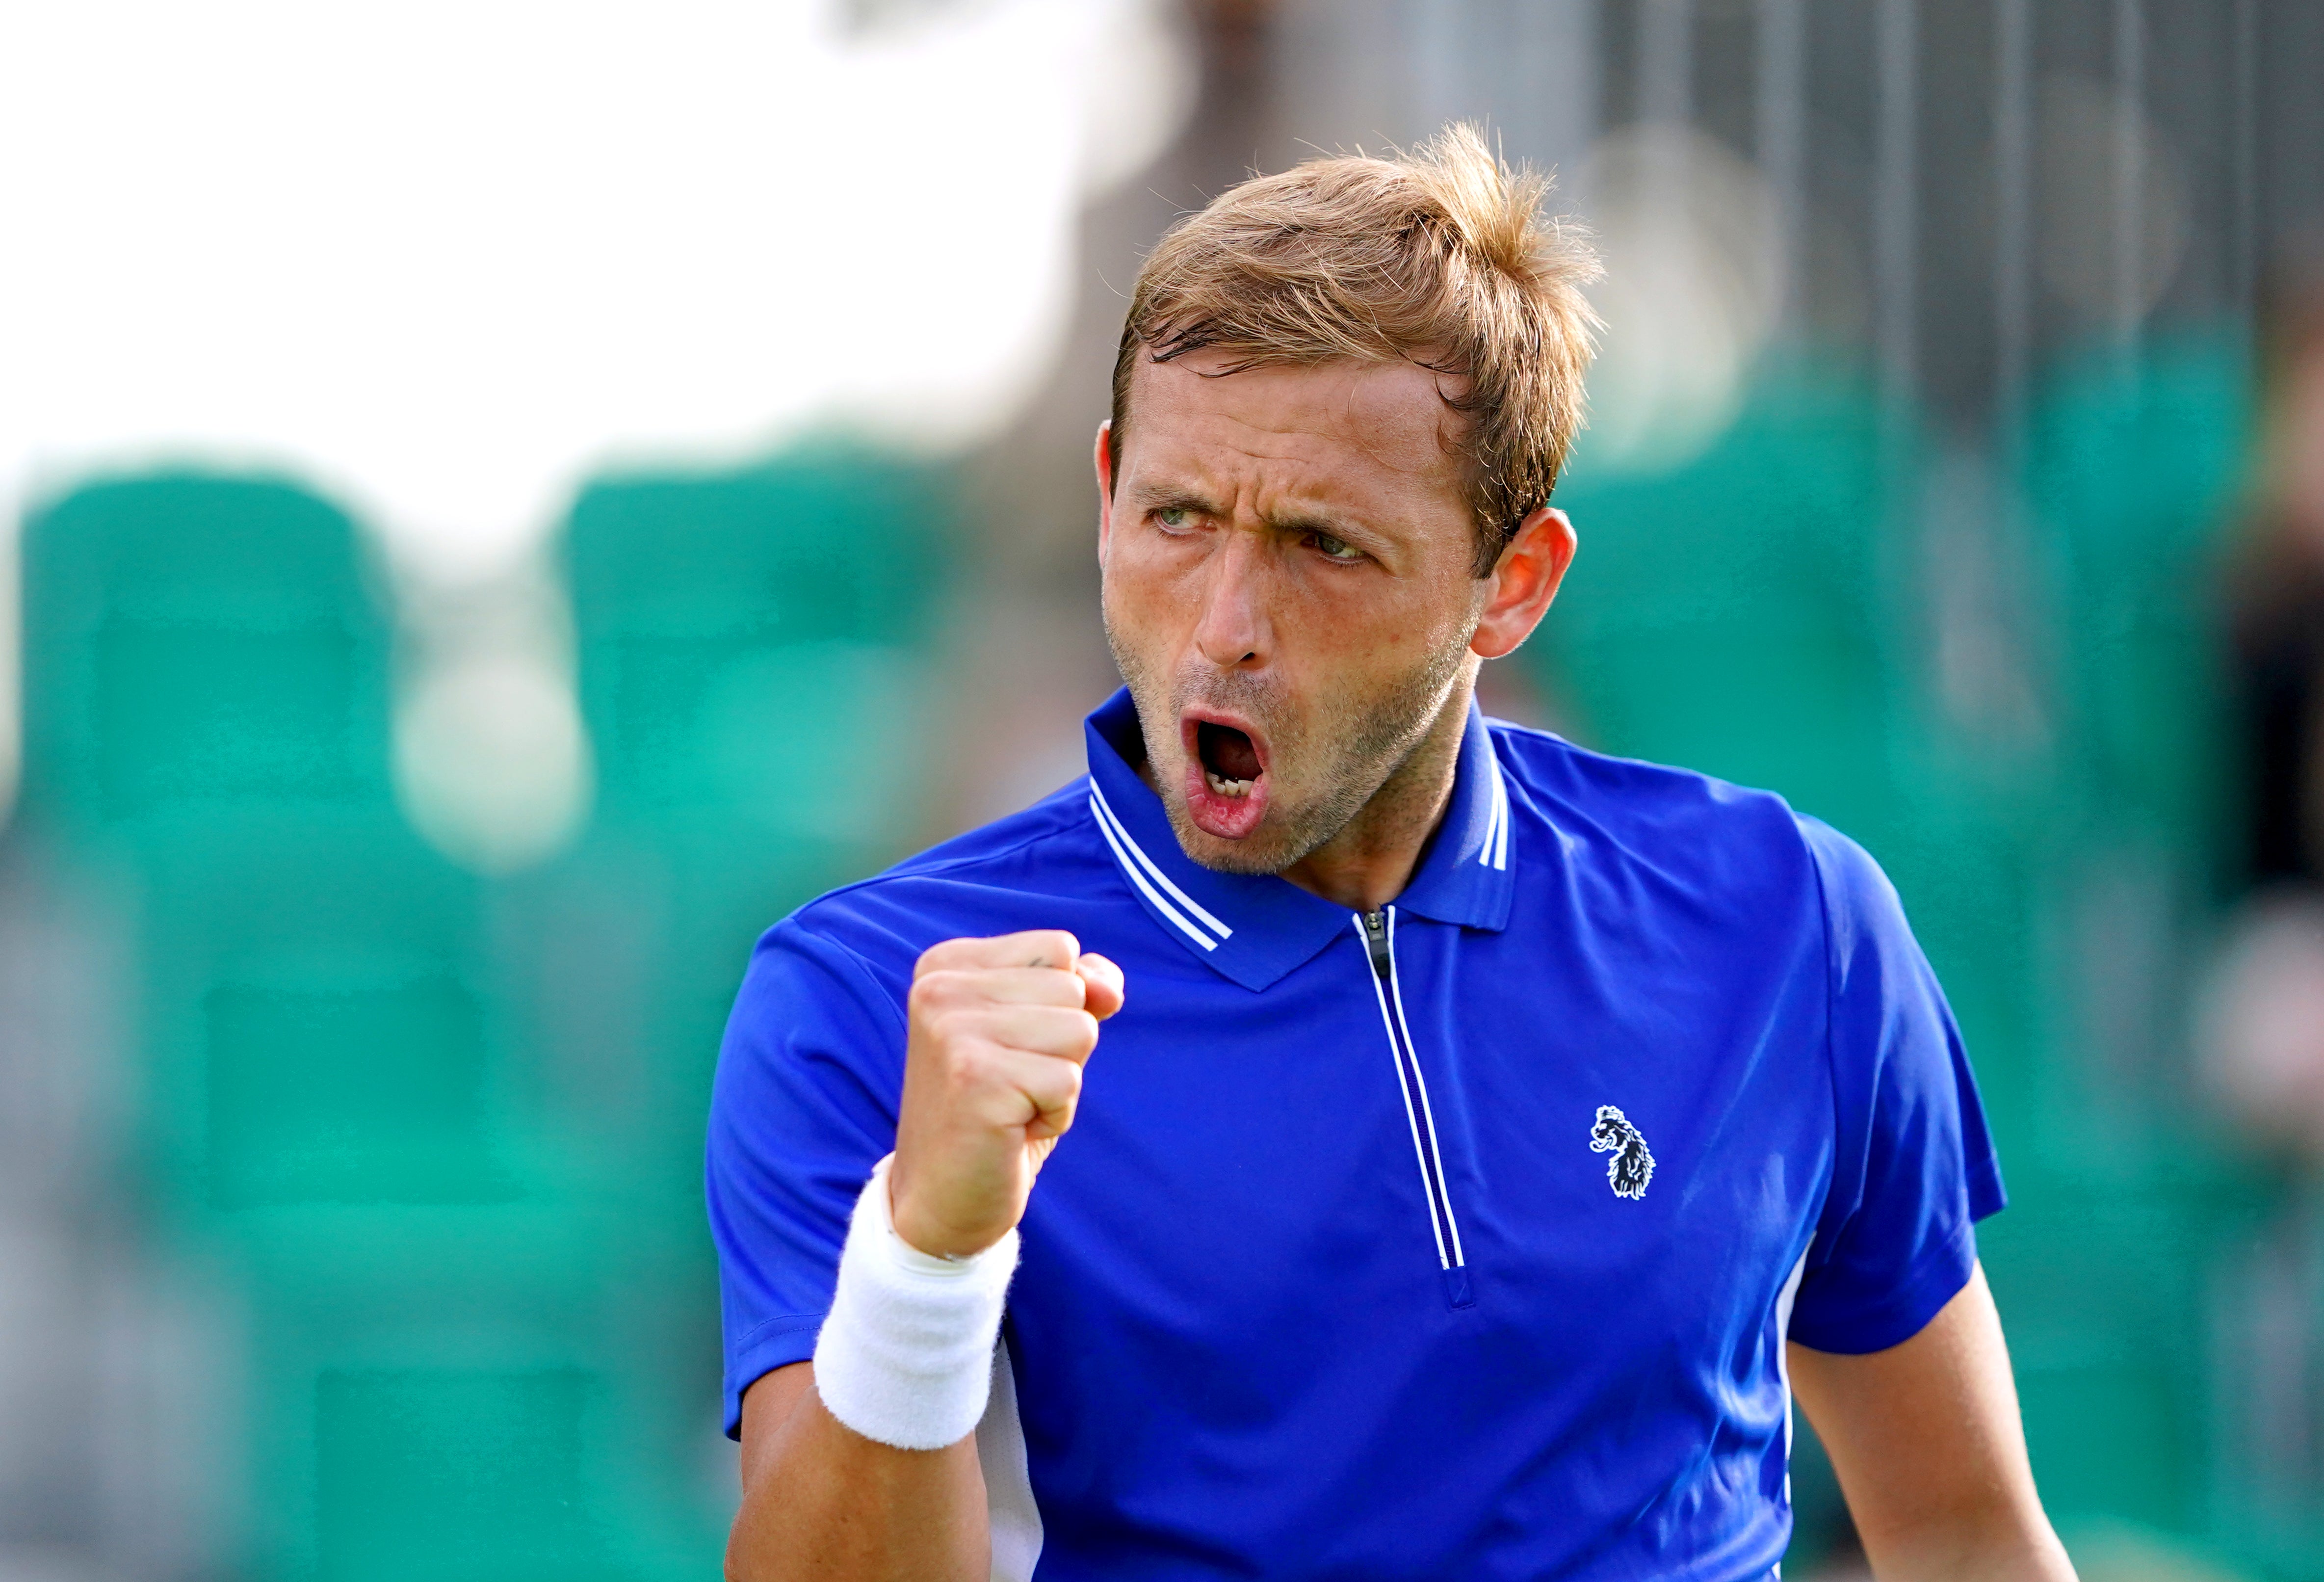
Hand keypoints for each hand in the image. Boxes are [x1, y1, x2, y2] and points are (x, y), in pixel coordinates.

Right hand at [889, 930, 1126, 1258]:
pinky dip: (1056, 1115)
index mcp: (947, 964)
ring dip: (1061, 1080)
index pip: (1059, 949)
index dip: (1059, 1007)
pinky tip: (1012, 1130)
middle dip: (1062, 1046)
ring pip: (1080, 1030)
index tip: (1011, 1049)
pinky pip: (1069, 1081)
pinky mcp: (976, 1079)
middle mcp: (939, 988)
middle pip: (1073, 988)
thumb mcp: (1039, 1034)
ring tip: (1013, 1105)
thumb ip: (1078, 988)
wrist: (943, 1200)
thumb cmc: (998, 1111)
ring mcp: (953, 1031)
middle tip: (1012, 1085)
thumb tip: (1110, 988)